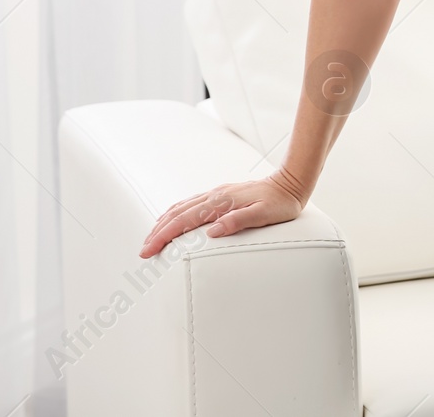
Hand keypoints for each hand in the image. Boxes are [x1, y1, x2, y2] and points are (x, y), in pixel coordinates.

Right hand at [137, 169, 306, 258]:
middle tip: (143, 251)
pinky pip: (190, 203)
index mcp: (221, 203)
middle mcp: (214, 196)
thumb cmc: (280, 203)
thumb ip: (238, 221)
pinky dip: (175, 213)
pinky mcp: (221, 195)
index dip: (163, 236)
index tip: (149, 250)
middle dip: (157, 232)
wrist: (290, 183)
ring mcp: (216, 194)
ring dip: (163, 222)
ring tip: (151, 238)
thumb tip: (212, 231)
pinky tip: (173, 219)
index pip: (184, 221)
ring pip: (181, 207)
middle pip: (177, 214)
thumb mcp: (264, 215)